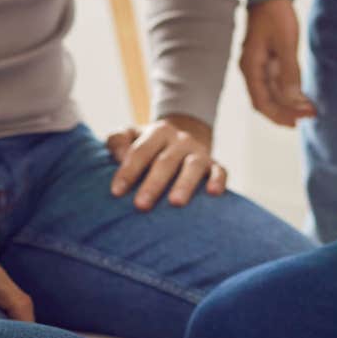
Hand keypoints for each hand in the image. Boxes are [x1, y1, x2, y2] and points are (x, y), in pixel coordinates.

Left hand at [106, 115, 226, 208]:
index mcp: (159, 132)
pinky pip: (220, 171)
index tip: (117, 192)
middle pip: (166, 161)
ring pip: (193, 166)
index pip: (141, 150)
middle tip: (141, 205)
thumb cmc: (149, 146)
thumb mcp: (131, 136)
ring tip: (175, 203)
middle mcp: (181, 140)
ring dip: (185, 184)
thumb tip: (118, 155)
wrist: (183, 139)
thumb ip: (118, 141)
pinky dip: (217, 180)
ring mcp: (199, 152)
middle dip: (154, 183)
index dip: (128, 170)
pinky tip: (212, 193)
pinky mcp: (214, 165)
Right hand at [240, 0, 316, 125]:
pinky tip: (303, 96)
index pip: (261, 102)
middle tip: (310, 116)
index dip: (279, 115)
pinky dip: (289, 92)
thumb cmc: (276, 13)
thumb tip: (292, 98)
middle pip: (266, 102)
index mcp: (251, 67)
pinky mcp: (268, 61)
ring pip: (272, 94)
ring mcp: (259, 66)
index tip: (299, 121)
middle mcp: (252, 70)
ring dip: (290, 104)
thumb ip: (288, 71)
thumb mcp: (286, 42)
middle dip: (287, 112)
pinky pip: (277, 83)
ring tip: (310, 109)